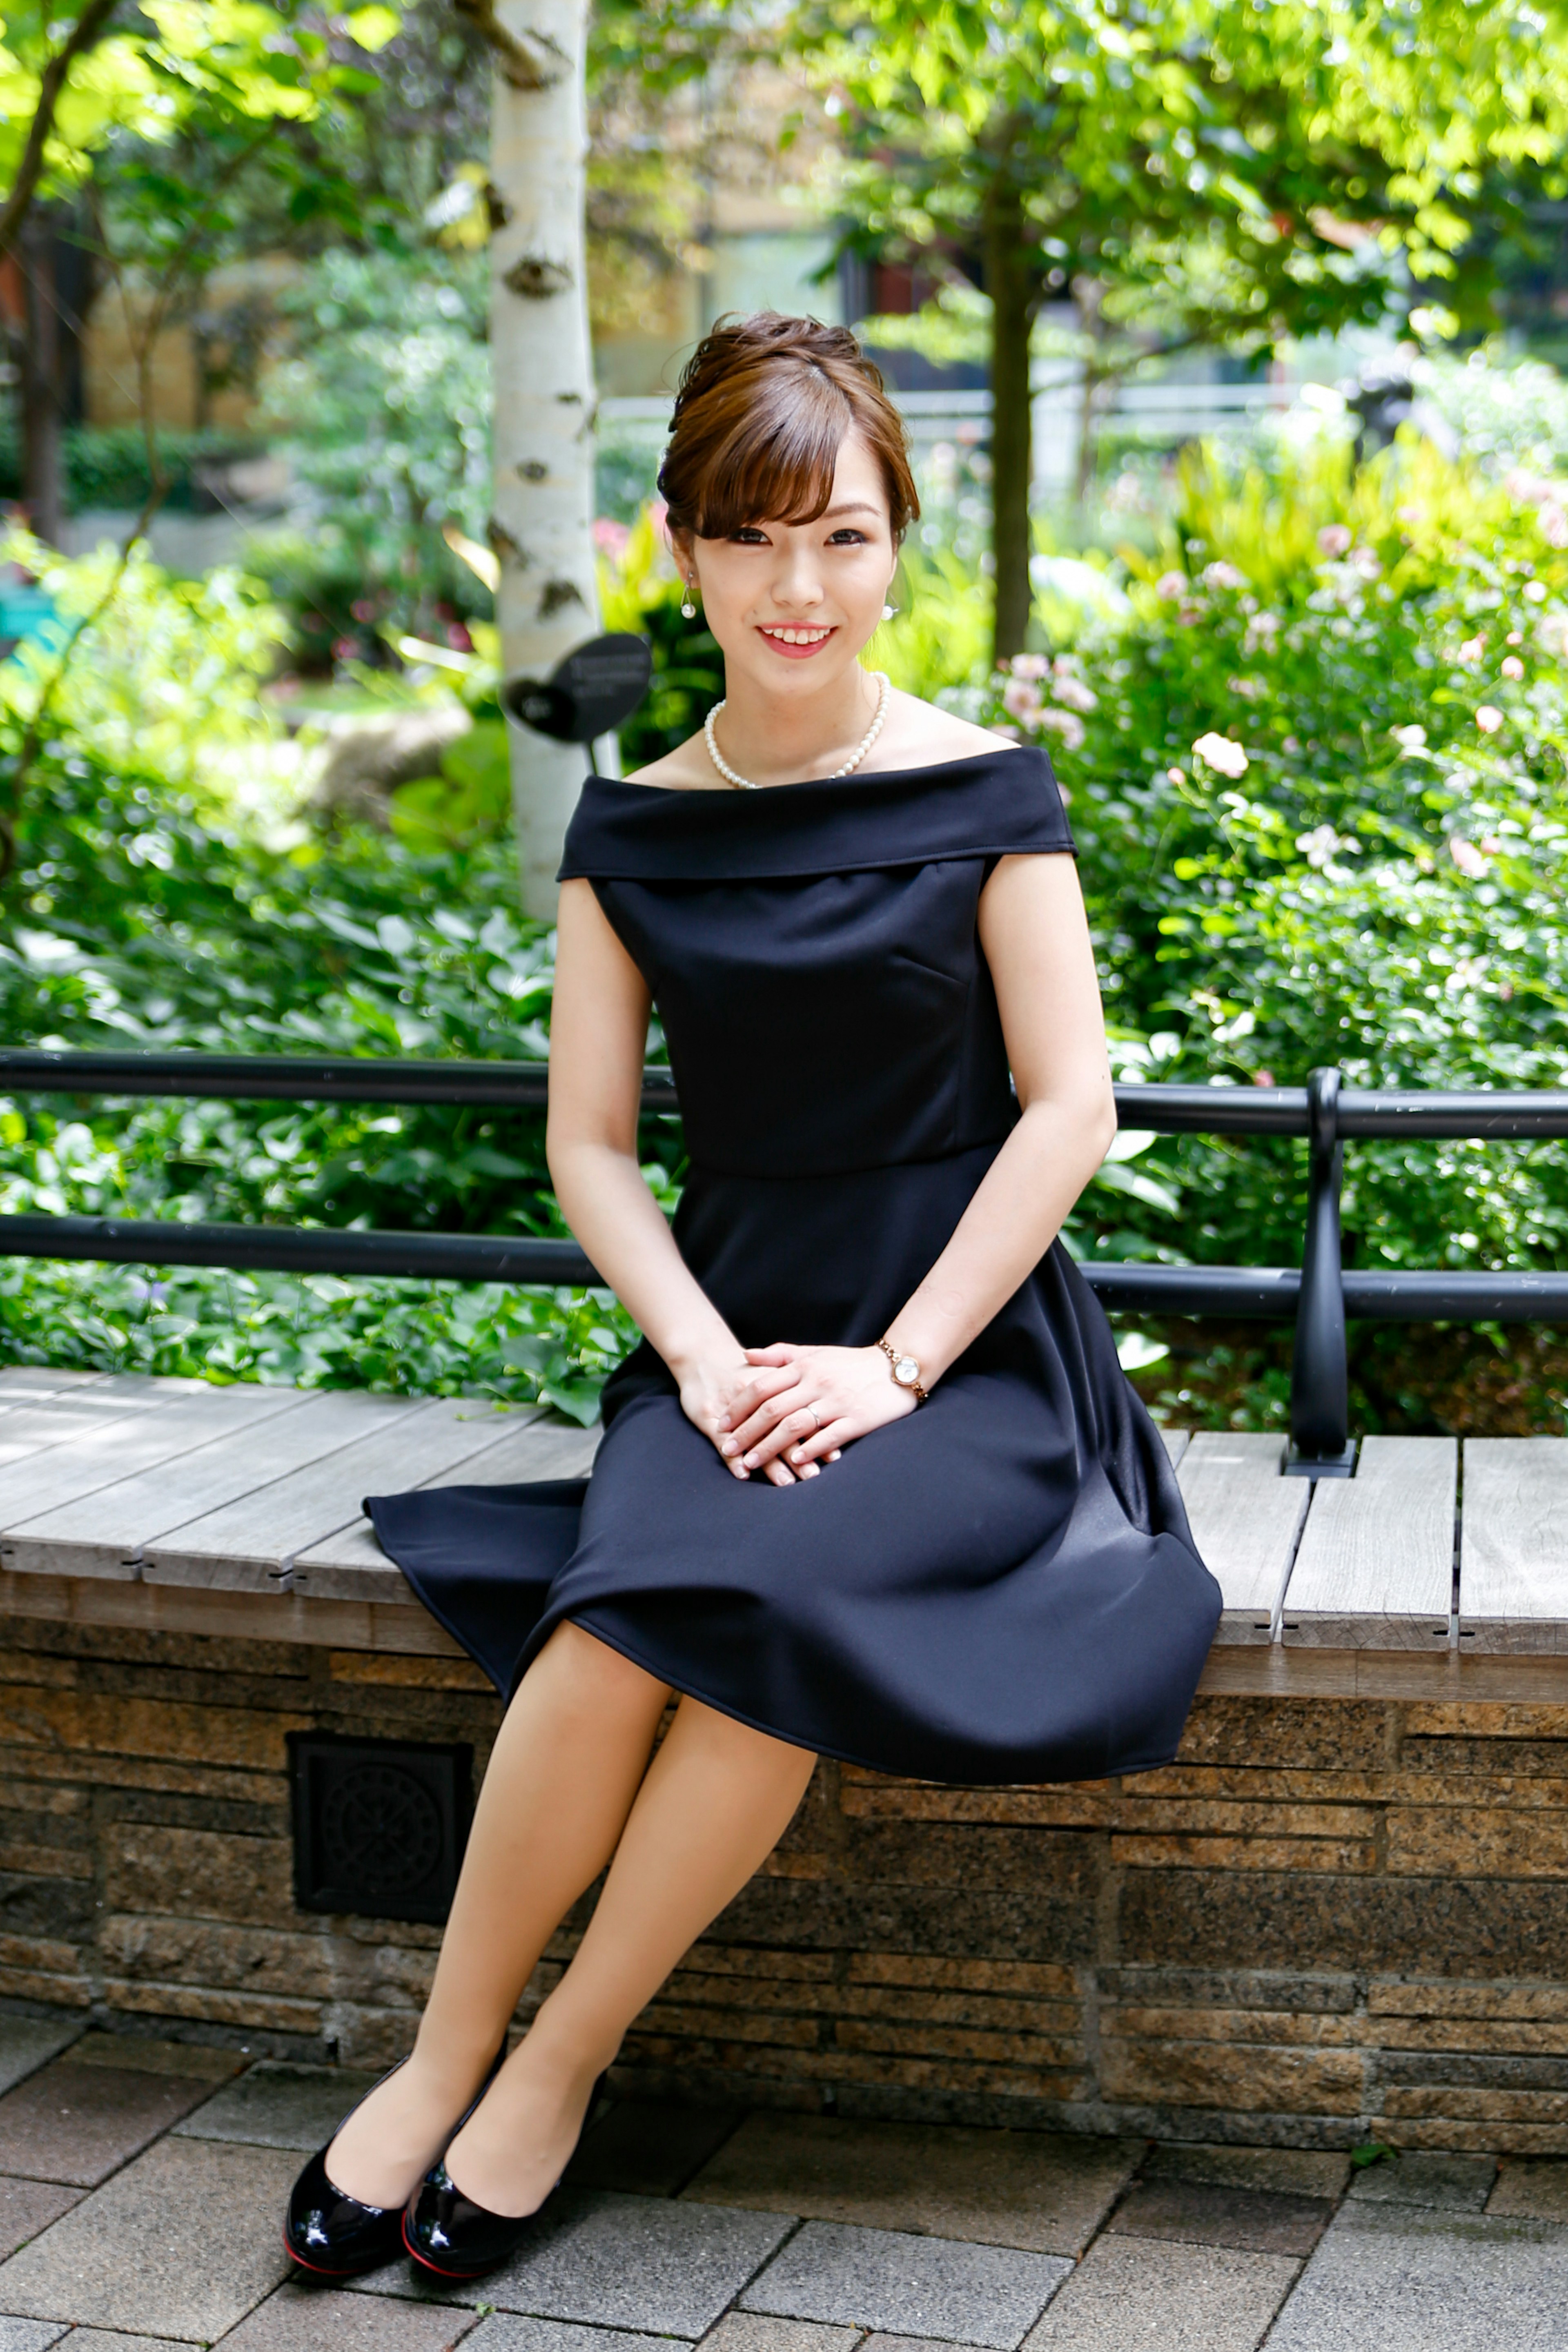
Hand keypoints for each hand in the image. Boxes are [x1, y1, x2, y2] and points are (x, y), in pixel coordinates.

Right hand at [676, 1348, 816, 1485]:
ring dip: (770, 1462)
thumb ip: (795, 1389)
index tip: (832, 1456)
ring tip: (786, 1482)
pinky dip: (732, 1459)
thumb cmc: (742, 1368)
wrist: (703, 1354)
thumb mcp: (771, 1371)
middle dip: (798, 1454)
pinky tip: (743, 1474)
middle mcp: (754, 1396)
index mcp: (772, 1382)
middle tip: (812, 1475)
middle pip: (779, 1428)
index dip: (816, 1435)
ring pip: (754, 1437)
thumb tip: (827, 1416)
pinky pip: (720, 1440)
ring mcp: (730, 1406)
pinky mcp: (708, 1415)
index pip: (799, 1413)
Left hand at [720, 1342, 916, 1476]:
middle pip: (773, 1409)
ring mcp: (837, 1402)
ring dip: (770, 1446)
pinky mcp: (857, 1419)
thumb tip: (745, 1354)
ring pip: (796, 1425)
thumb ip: (780, 1354)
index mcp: (805, 1367)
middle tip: (728, 1449)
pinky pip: (830, 1436)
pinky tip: (795, 1462)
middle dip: (747, 1431)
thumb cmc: (851, 1363)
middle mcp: (817, 1383)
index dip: (739, 1407)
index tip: (722, 1424)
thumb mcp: (815, 1353)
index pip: (762, 1387)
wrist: (897, 1368)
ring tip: (751, 1462)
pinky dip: (811, 1449)